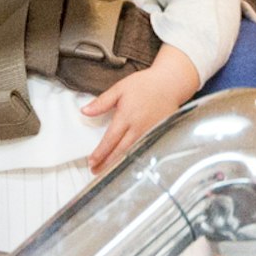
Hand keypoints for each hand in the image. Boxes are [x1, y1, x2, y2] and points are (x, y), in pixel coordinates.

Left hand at [78, 51, 205, 174]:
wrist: (170, 84)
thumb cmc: (145, 84)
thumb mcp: (119, 89)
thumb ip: (102, 102)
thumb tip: (85, 111)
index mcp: (126, 117)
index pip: (110, 140)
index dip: (100, 153)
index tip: (91, 161)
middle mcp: (138, 128)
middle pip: (120, 151)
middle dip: (107, 163)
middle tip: (96, 171)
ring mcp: (149, 133)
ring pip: (132, 153)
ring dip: (119, 163)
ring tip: (107, 170)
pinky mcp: (157, 134)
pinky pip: (143, 149)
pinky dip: (134, 157)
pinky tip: (127, 162)